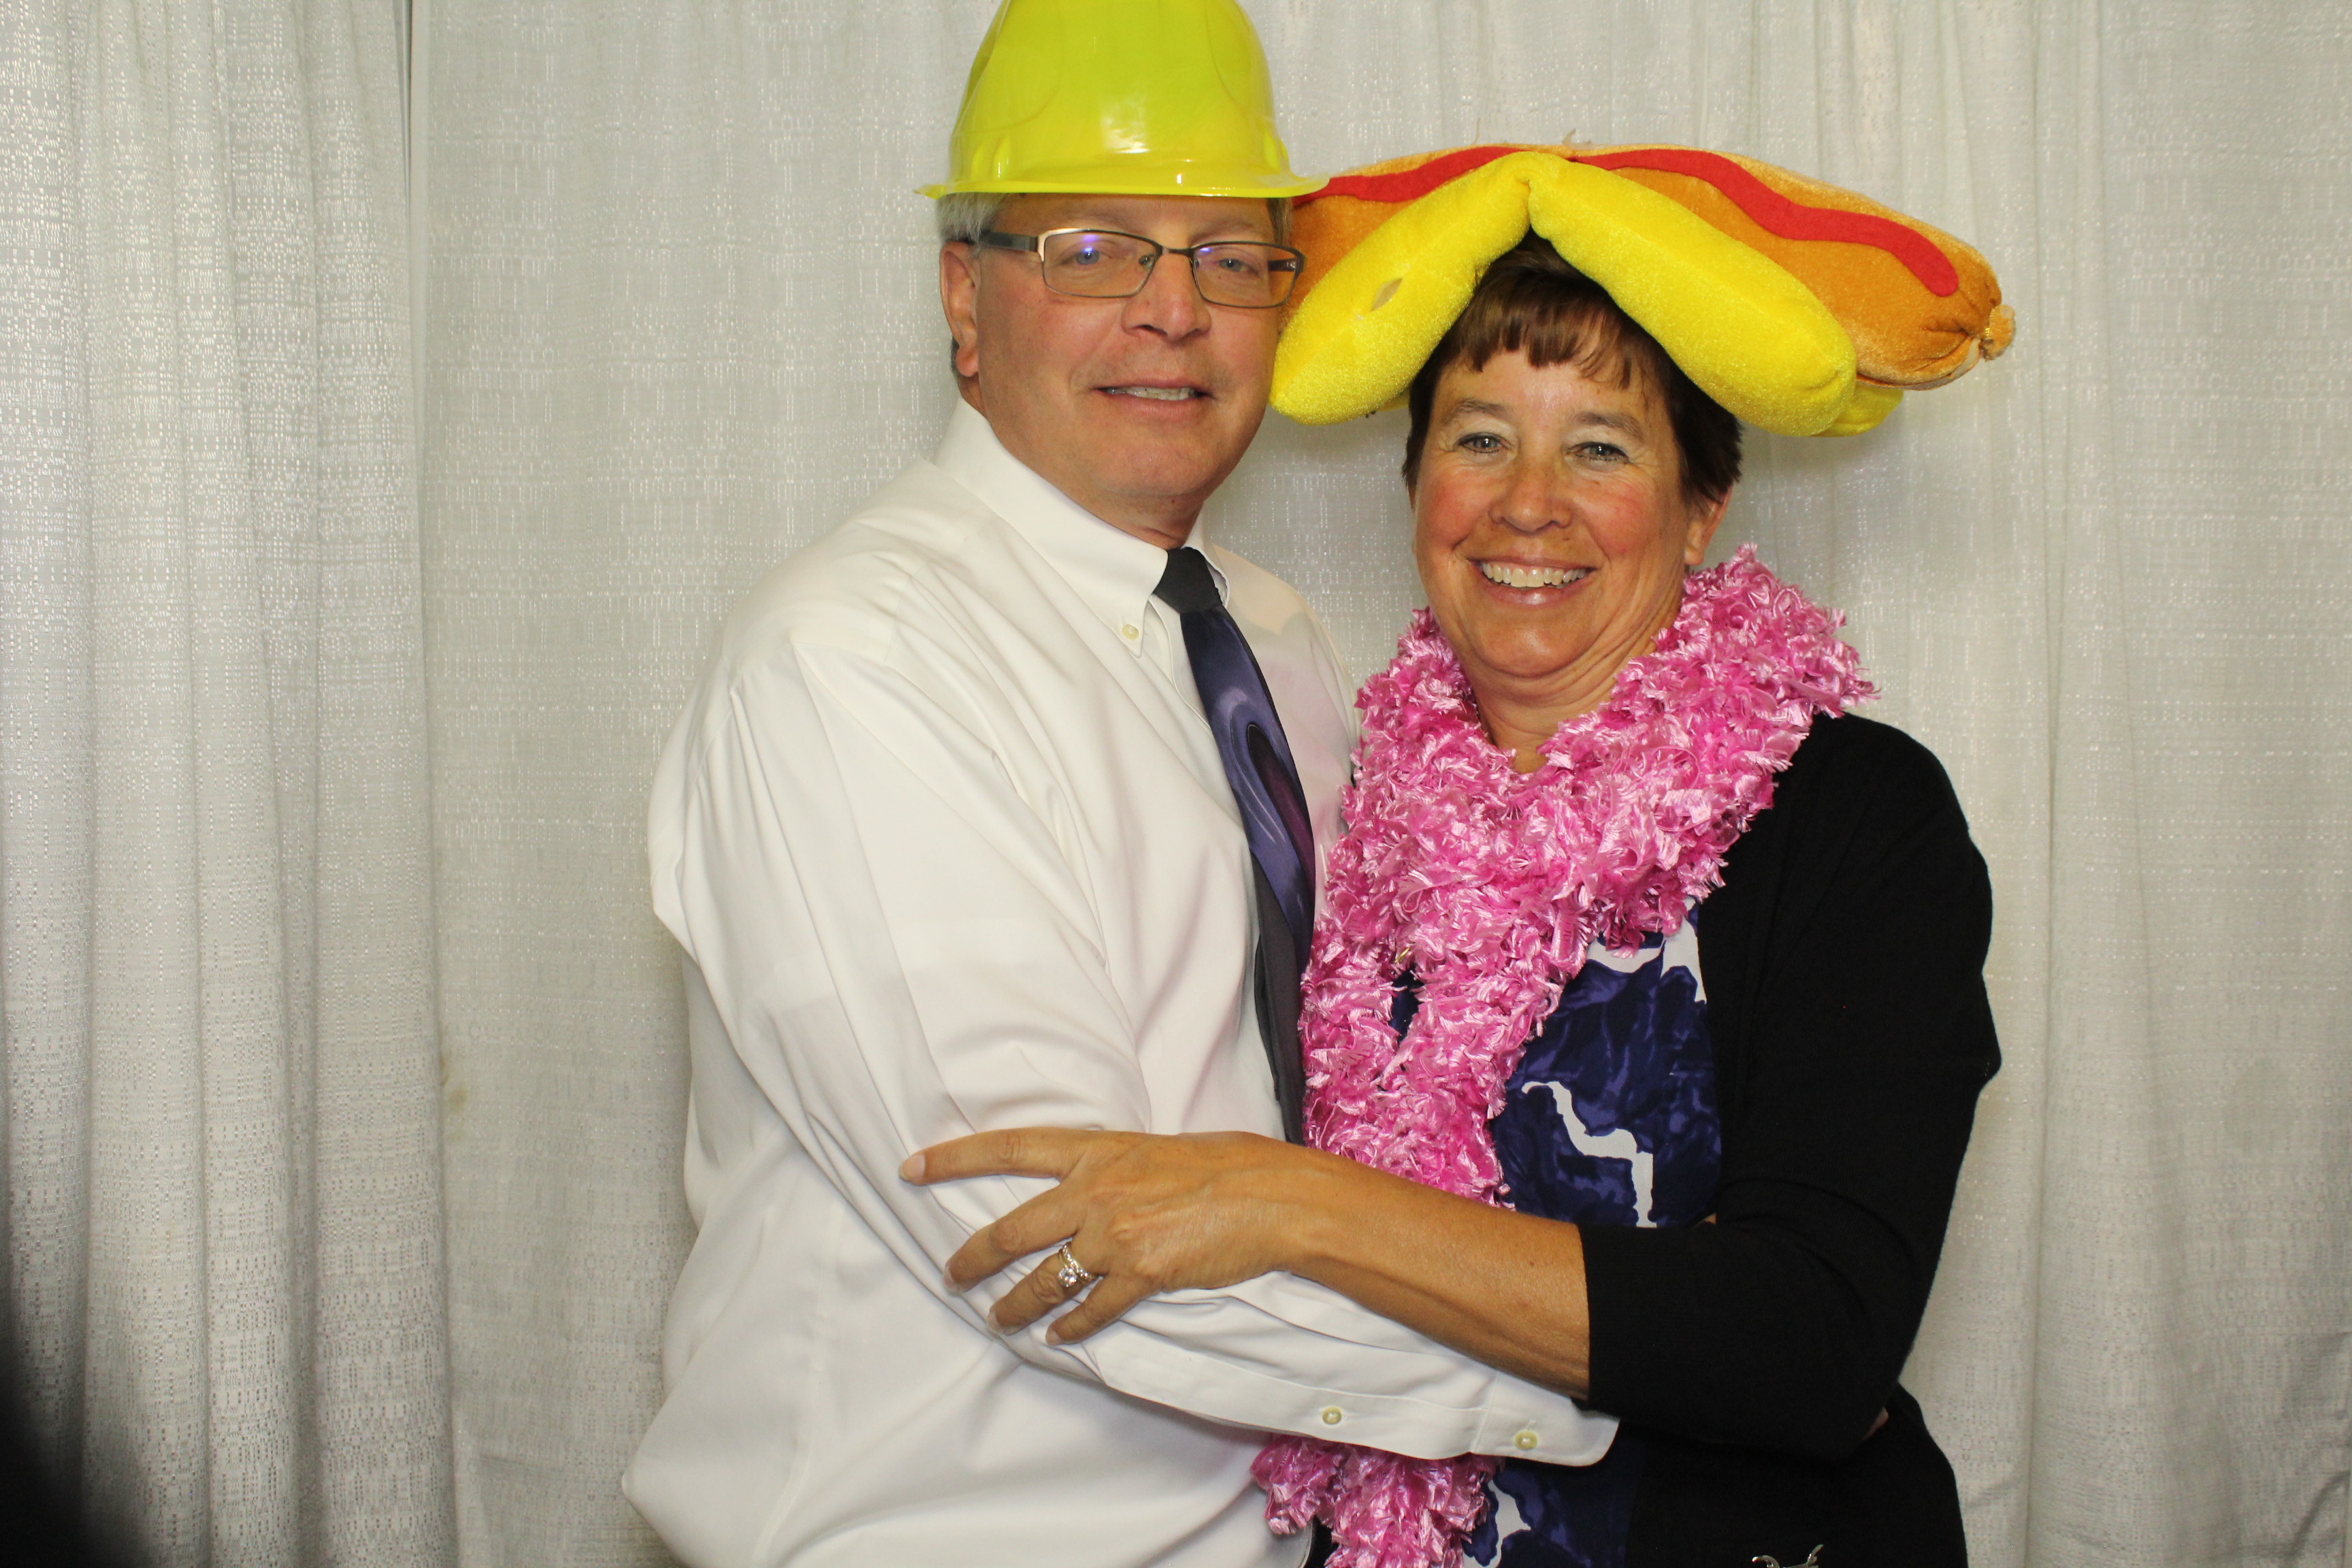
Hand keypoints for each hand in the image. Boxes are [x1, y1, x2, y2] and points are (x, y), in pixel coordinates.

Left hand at [901, 1127, 1315, 1342]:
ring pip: (1044, 1279)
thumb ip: (1115, 1167)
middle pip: (1011, 1230)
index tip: (913, 1167)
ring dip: (1014, 1304)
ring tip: (999, 1319)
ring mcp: (1115, 1235)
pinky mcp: (1141, 1274)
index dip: (955, 1158)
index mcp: (1097, 1150)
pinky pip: (1092, 1309)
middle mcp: (1095, 1191)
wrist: (1272, 1196)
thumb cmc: (1226, 1164)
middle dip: (972, 1258)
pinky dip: (1071, 1326)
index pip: (1009, 1148)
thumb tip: (1095, 1186)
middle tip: (951, 1275)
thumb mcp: (1157, 1149)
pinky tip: (1059, 1335)